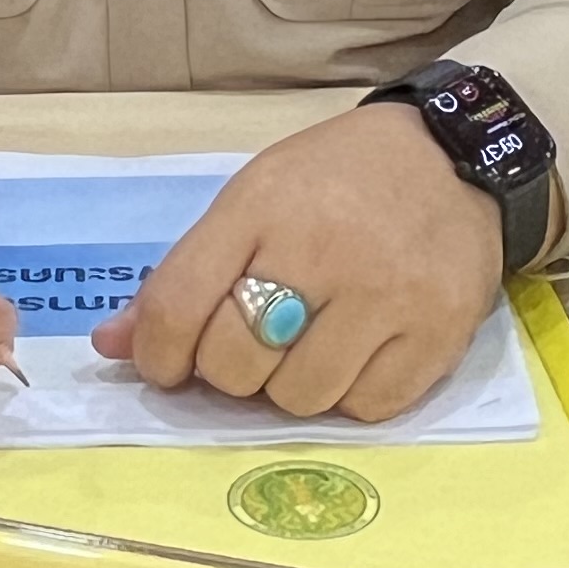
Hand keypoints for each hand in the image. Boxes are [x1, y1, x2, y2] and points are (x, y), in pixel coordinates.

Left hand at [92, 102, 497, 419]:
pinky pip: (365, 409)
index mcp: (263, 205)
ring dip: (289, 387)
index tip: (166, 364)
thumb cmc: (338, 179)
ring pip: (299, 399)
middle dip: (228, 370)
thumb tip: (113, 345)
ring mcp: (387, 296)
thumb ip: (184, 272)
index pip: (180, 304)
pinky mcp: (438, 333)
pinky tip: (356, 355)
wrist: (455, 158)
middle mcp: (323, 249)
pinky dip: (349, 396)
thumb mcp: (254, 198)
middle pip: (235, 363)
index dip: (158, 354)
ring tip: (307, 347)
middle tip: (250, 347)